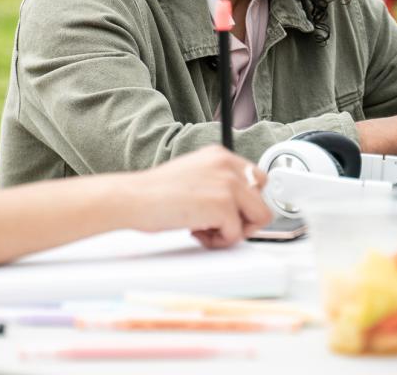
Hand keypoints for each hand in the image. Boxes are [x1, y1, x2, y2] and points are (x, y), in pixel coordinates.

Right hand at [127, 146, 271, 247]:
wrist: (134, 198)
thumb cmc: (155, 192)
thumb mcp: (193, 175)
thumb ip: (218, 183)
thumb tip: (238, 206)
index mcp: (220, 156)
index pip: (257, 179)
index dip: (245, 202)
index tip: (229, 212)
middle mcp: (227, 165)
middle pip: (263, 199)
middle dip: (245, 218)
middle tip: (219, 224)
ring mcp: (228, 184)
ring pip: (260, 218)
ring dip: (235, 231)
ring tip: (207, 229)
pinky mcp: (223, 205)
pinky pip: (237, 234)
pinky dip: (218, 241)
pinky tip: (196, 232)